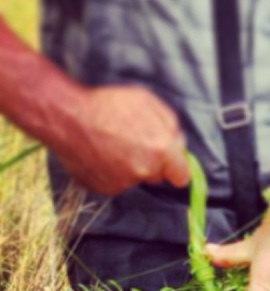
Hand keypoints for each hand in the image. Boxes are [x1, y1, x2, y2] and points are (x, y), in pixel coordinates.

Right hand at [52, 86, 188, 194]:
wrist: (66, 117)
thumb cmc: (107, 105)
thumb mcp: (146, 101)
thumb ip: (169, 123)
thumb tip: (179, 142)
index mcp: (160, 150)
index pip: (182, 176)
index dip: (177, 168)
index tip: (171, 163)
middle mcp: (144, 170)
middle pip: (157, 176)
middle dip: (152, 163)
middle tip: (133, 142)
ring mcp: (123, 182)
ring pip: (135, 179)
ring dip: (130, 167)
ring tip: (112, 144)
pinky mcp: (105, 188)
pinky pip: (116, 183)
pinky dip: (111, 172)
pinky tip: (100, 154)